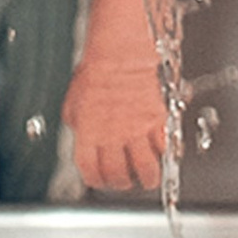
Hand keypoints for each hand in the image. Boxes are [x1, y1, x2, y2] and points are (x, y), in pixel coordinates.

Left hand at [62, 37, 168, 192]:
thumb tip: (80, 133)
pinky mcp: (157, 121)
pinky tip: (161, 152)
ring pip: (146, 169)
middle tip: (126, 181)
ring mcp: (137, 131)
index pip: (91, 172)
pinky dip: (164, 154)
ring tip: (148, 178)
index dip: (97, 181)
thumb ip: (77, 123)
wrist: (121, 53)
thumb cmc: (96, 71)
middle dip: (122, 184)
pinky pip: (163, 148)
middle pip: (118, 176)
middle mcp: (113, 137)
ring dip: (147, 178)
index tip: (101, 181)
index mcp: (89, 134)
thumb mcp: (74, 100)